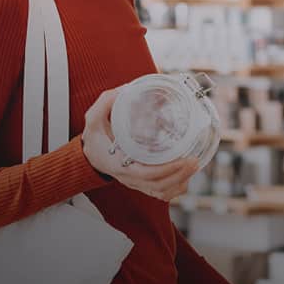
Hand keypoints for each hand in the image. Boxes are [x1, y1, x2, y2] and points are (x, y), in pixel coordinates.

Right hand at [81, 87, 199, 201]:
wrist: (89, 155)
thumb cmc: (94, 138)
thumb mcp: (93, 119)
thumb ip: (105, 103)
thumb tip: (125, 89)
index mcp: (119, 164)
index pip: (146, 174)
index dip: (167, 170)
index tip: (184, 159)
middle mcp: (129, 177)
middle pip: (158, 185)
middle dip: (180, 175)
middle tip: (194, 161)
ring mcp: (136, 183)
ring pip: (161, 192)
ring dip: (179, 182)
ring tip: (192, 167)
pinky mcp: (141, 184)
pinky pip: (160, 193)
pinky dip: (174, 188)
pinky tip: (184, 177)